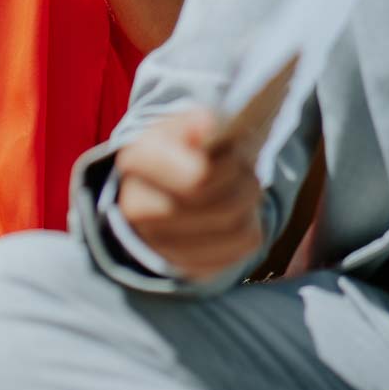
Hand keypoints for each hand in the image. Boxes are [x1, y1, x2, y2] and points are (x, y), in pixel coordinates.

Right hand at [116, 109, 263, 280]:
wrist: (162, 184)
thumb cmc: (180, 148)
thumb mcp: (184, 125)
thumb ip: (198, 122)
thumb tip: (208, 126)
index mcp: (136, 161)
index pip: (200, 177)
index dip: (231, 165)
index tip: (236, 152)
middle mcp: (138, 208)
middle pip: (223, 207)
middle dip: (246, 185)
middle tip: (247, 169)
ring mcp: (159, 245)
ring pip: (236, 231)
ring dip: (252, 206)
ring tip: (245, 187)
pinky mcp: (186, 267)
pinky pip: (240, 252)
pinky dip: (251, 229)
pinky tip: (239, 213)